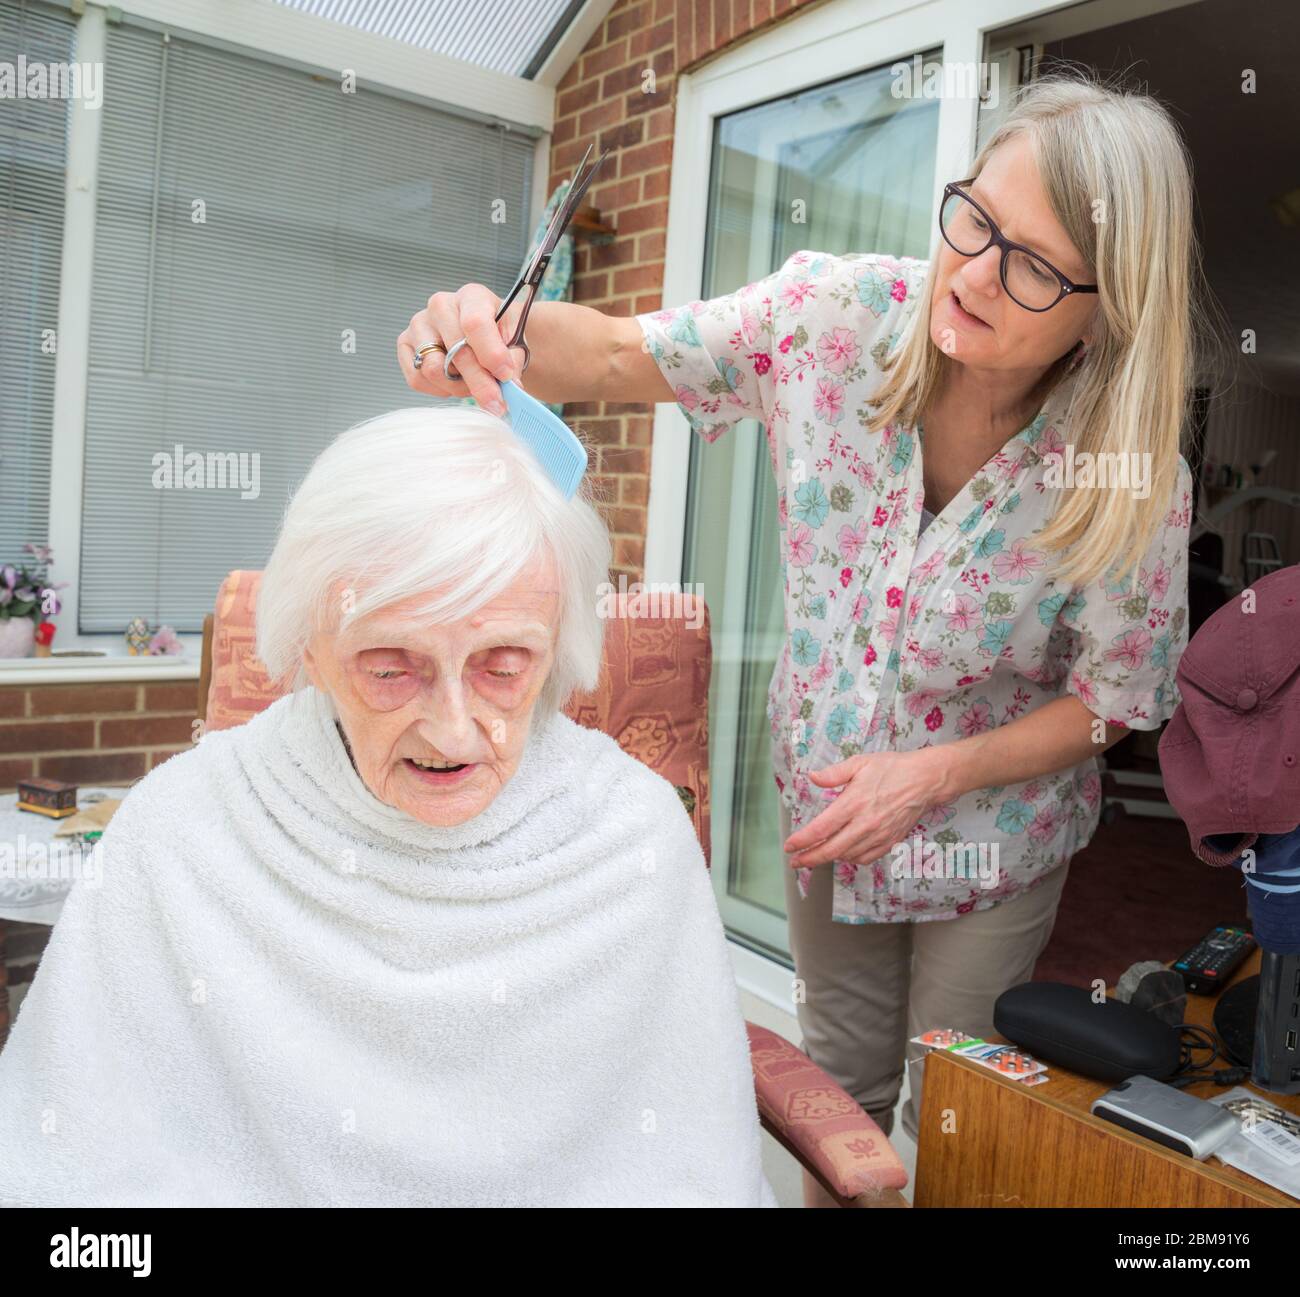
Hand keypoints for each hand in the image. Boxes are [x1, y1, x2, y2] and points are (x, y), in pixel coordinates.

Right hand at [396, 283, 528, 412]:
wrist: (485, 336)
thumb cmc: (500, 335)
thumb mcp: (516, 340)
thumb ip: (512, 360)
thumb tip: (509, 386)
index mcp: (472, 296)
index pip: (475, 323)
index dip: (491, 354)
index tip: (505, 376)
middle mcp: (440, 306)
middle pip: (455, 352)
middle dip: (480, 383)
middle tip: (497, 403)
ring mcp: (419, 325)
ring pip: (434, 369)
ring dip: (459, 387)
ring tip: (475, 385)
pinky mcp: (405, 346)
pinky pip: (418, 379)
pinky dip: (440, 389)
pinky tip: (456, 382)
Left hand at [783, 748, 948, 868]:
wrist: (925, 780)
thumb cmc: (892, 768)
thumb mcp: (860, 763)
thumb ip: (834, 773)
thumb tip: (812, 777)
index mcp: (854, 803)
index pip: (821, 828)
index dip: (803, 840)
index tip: (789, 846)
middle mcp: (865, 823)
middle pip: (831, 849)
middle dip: (810, 858)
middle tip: (795, 862)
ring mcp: (879, 835)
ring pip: (848, 856)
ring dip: (829, 858)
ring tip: (815, 856)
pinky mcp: (890, 842)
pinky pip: (866, 858)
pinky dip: (851, 859)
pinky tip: (843, 853)